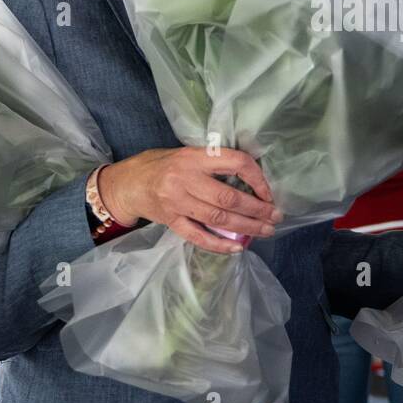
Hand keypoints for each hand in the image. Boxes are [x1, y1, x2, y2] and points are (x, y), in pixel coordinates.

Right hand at [100, 147, 282, 253]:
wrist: (127, 184)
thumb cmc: (163, 165)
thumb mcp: (187, 154)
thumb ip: (214, 163)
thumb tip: (252, 179)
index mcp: (194, 157)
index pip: (235, 163)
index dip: (257, 178)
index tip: (269, 192)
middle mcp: (185, 178)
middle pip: (228, 197)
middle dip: (257, 210)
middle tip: (275, 217)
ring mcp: (176, 202)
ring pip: (218, 219)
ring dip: (246, 228)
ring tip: (265, 231)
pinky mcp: (170, 222)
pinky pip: (198, 236)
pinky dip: (220, 244)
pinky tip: (238, 248)